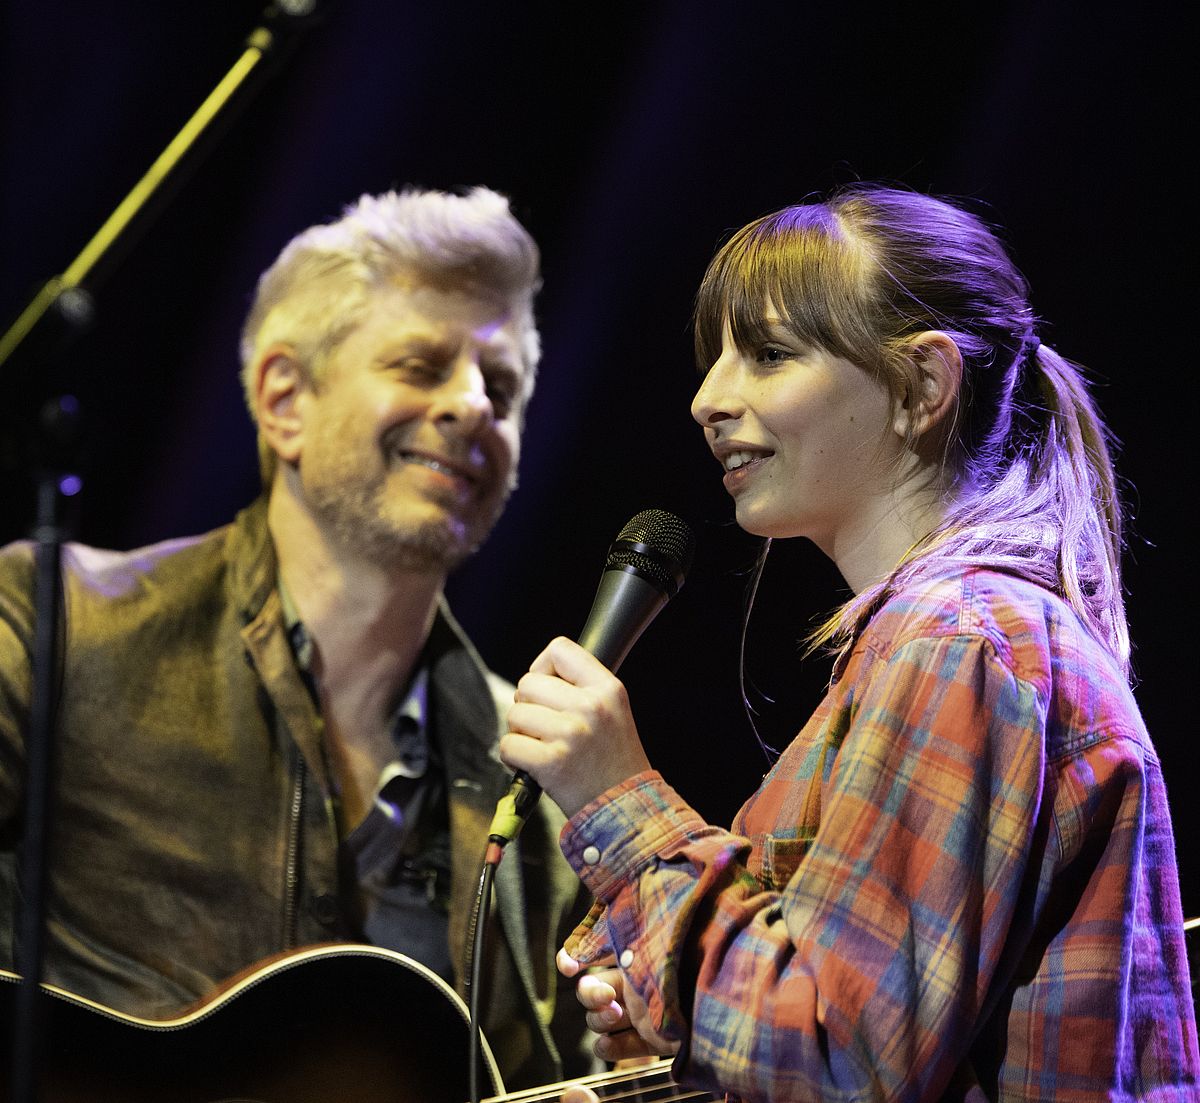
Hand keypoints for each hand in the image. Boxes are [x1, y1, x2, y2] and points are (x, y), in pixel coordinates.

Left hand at [500, 638, 650, 817]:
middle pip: (528, 683)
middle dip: (528, 705)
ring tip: (543, 747)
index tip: (547, 689)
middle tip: (545, 728)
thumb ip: (582, 687)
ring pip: (515, 714)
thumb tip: (538, 673)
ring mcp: (570, 734)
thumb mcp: (614, 710)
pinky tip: (533, 764)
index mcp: (607, 688)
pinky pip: (508, 745)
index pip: (560, 649)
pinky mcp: (551, 762)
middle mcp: (590, 706)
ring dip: (520, 732)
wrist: (625, 809)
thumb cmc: (614, 761)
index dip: (543, 667)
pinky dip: (513, 757)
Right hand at [558, 949, 679, 1063]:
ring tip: (617, 1016)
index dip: (574, 956)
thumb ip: (607, 939)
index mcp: (631, 947)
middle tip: (607, 997)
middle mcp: (634, 978)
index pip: (593, 948)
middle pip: (591, 989)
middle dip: (591, 993)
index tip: (569, 965)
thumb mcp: (641, 937)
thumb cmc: (679, 952)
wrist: (717, 984)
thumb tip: (570, 953)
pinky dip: (609, 1047)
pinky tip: (609, 1043)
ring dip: (599, 1019)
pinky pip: (618, 1046)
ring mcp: (642, 1009)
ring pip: (600, 1018)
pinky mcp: (654, 1036)